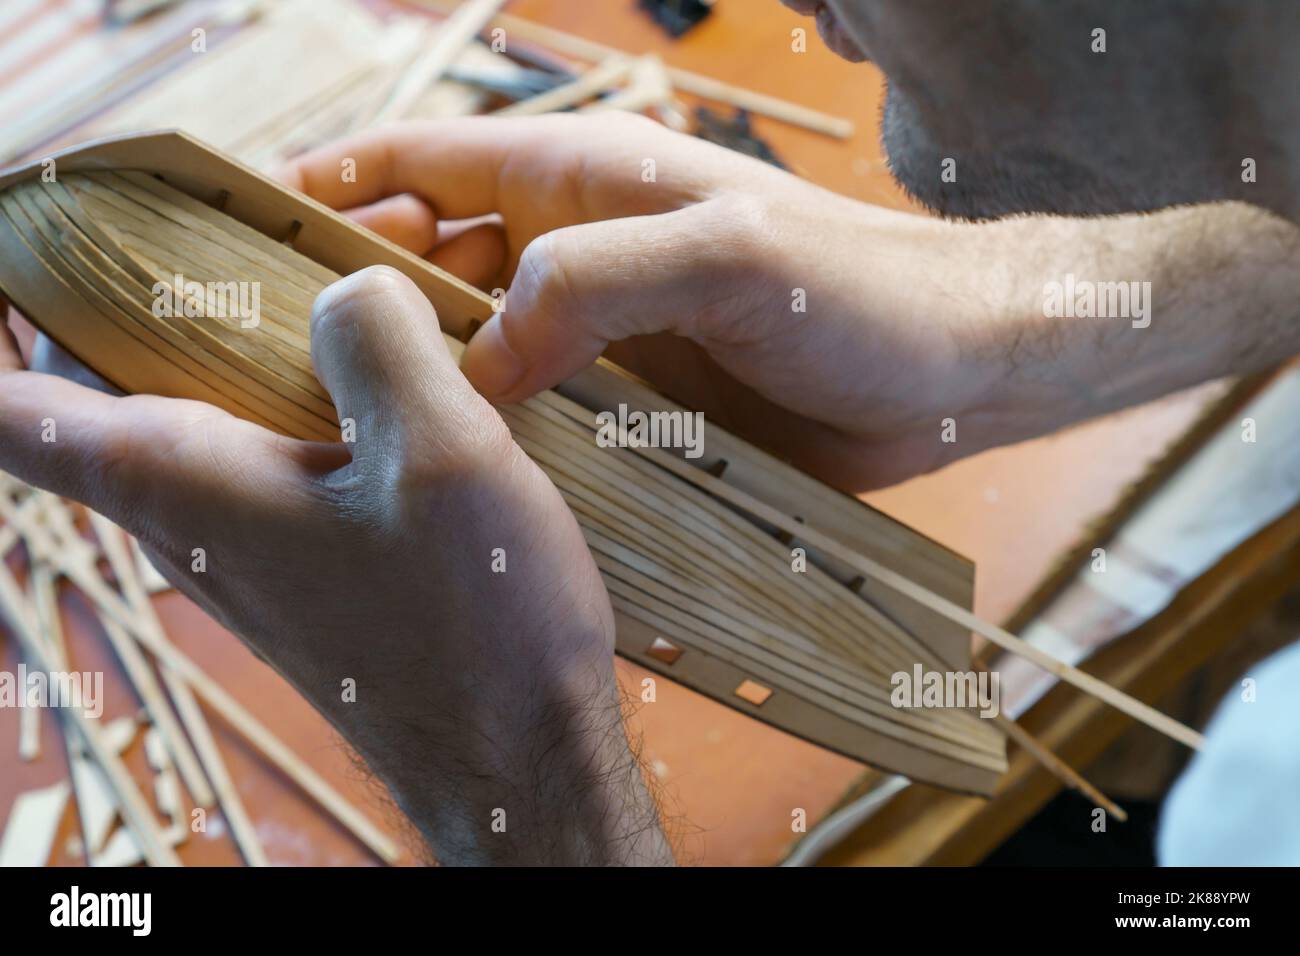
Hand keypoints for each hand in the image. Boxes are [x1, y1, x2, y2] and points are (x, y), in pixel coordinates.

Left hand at [0, 273, 670, 864]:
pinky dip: (308, 386)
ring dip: (259, 329)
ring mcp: (242, 542)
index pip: (15, 409)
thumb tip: (347, 285)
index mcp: (182, 480)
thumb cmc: (476, 625)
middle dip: (173, 279)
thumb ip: (377, 342)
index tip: (43, 246)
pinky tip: (402, 369)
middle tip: (290, 218)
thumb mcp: (444, 457)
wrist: (516, 754)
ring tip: (372, 273)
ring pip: (200, 403)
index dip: (10, 321)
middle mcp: (188, 514)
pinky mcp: (299, 558)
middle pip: (111, 376)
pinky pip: (265, 445)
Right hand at [279, 114, 1013, 489]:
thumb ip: (596, 282)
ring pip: (477, 356)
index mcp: (587, 184)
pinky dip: (491, 448)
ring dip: (418, 387)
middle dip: (356, 302)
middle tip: (272, 369)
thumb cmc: (862, 290)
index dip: (334, 184)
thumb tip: (481, 355)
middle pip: (432, 265)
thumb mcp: (729, 255)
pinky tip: (451, 489)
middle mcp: (580, 259)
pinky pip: (538, 426)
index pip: (428, 160)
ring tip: (336, 442)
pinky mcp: (636, 414)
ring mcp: (604, 341)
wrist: (954, 374)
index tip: (244, 229)